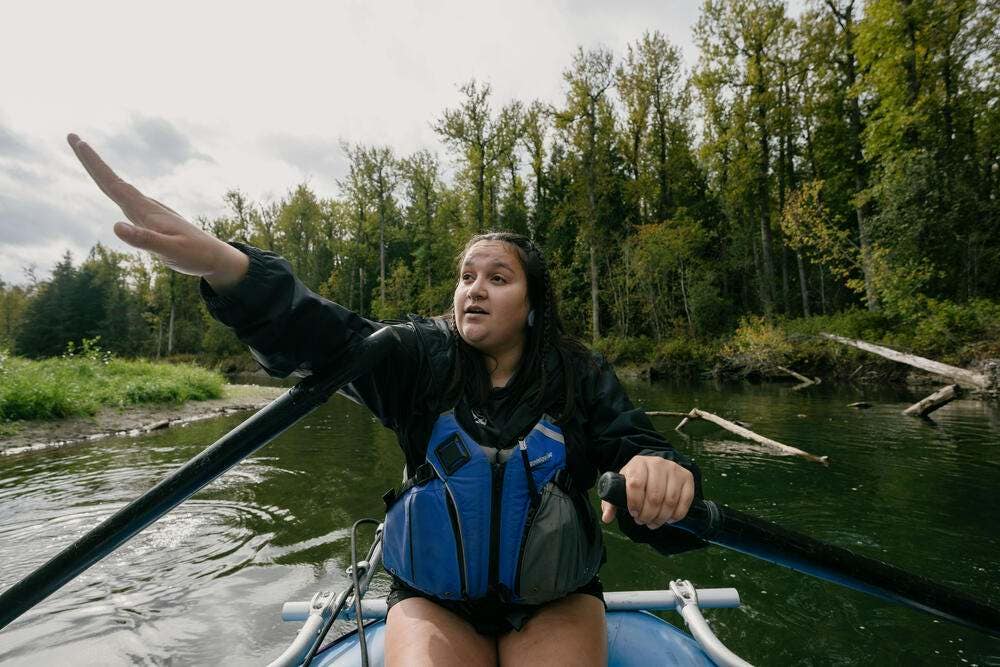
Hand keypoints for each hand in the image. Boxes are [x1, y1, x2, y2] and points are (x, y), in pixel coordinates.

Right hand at [66, 133, 247, 289]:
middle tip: (73, 137)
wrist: (217, 258)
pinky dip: (116, 189)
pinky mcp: (153, 220)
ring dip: (102, 173)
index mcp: (147, 212)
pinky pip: (129, 199)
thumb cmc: (195, 256)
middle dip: (92, 162)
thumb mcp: (170, 252)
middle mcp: (147, 207)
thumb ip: (144, 240)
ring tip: (87, 157)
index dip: (95, 165)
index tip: (79, 141)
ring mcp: (151, 212)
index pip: (114, 185)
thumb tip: (115, 226)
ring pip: (121, 188)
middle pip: (114, 181)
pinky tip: (116, 189)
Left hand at [600, 456, 693, 529]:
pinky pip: (685, 501)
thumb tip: (606, 518)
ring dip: (661, 517)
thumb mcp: (621, 487)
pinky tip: (668, 519)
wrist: (654, 468)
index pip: (636, 484)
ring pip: (670, 500)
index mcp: (638, 463)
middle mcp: (657, 463)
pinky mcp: (687, 477)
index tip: (633, 513)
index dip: (635, 503)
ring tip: (653, 522)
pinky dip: (676, 515)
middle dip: (648, 515)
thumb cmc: (636, 480)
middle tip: (643, 521)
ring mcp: (674, 469)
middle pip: (655, 496)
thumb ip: (611, 502)